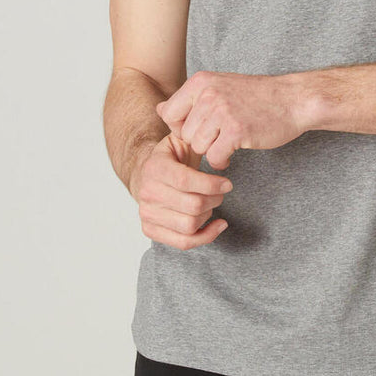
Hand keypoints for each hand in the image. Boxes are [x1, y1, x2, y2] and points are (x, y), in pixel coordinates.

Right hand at [130, 132, 232, 249]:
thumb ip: (194, 135)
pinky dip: (206, 237)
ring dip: (209, 215)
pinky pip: (183, 242)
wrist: (146, 174)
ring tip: (213, 203)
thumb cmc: (171, 157)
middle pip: (192, 205)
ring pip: (189, 225)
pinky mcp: (150, 230)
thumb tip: (207, 133)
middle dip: (215, 199)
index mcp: (154, 167)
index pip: (185, 181)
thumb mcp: (180, 139)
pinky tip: (218, 225)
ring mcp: (147, 213)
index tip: (228, 184)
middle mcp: (147, 192)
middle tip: (222, 192)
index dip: (211, 184)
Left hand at [155, 70, 306, 169]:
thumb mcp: (218, 86)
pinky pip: (215, 158)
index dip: (181, 127)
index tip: (201, 127)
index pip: (168, 113)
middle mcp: (208, 94)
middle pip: (184, 134)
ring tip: (228, 140)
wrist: (293, 99)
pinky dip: (222, 161)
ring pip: (198, 147)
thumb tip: (159, 109)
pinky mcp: (236, 130)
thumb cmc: (256, 96)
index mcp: (201, 81)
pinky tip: (234, 151)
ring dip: (212, 150)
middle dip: (200, 140)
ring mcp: (222, 111)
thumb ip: (190, 99)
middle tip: (220, 134)